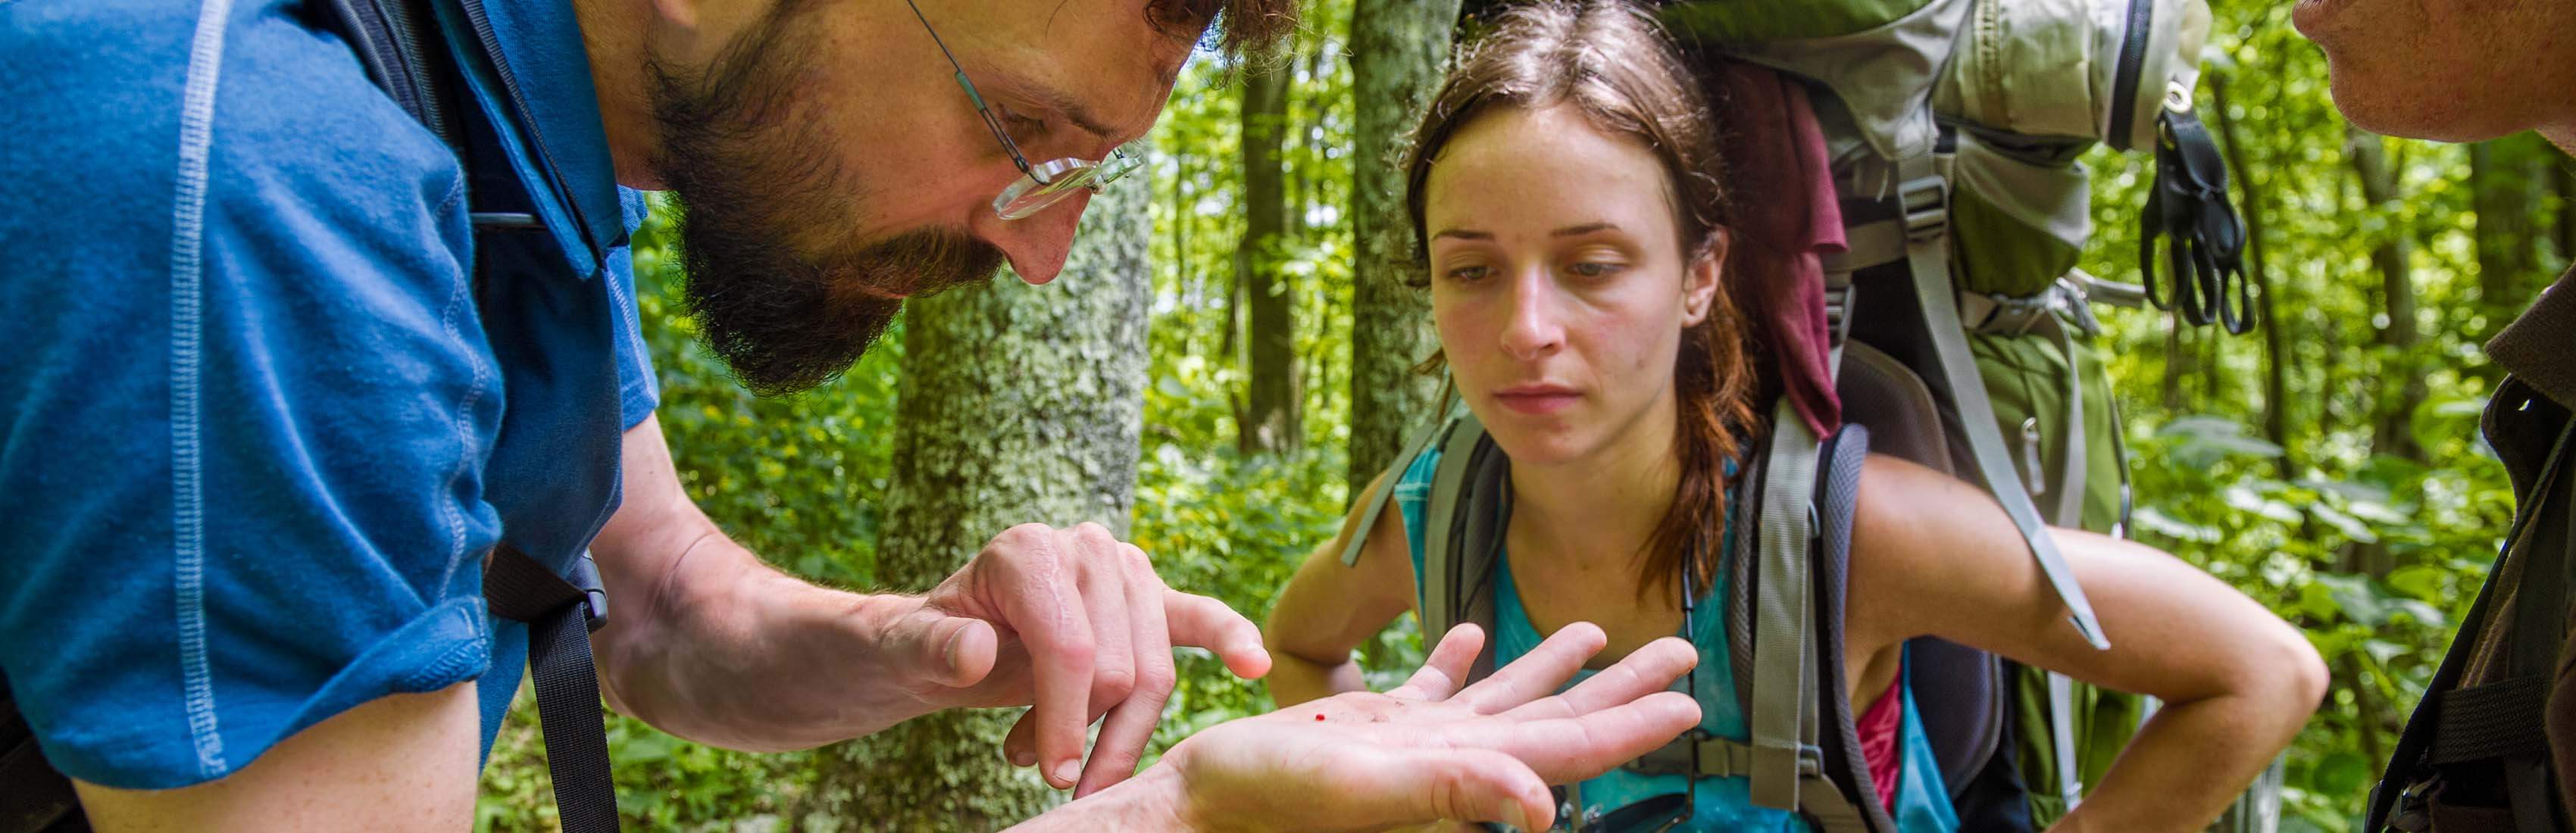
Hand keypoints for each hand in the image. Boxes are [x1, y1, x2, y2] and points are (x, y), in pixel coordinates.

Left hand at [870, 522, 1271, 794]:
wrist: (947, 638)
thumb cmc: (930, 643)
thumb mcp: (909, 647)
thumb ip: (935, 647)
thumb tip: (977, 652)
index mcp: (1028, 552)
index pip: (1070, 648)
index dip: (1063, 721)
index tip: (1052, 775)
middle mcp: (1085, 548)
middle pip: (1118, 667)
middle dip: (1089, 734)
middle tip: (1049, 775)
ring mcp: (1125, 570)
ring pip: (1155, 671)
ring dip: (1120, 732)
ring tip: (1066, 763)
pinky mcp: (1151, 599)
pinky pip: (1201, 619)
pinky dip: (1231, 639)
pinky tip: (1255, 665)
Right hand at [1156, 622, 1700, 831]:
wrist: (1198, 803)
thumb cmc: (1269, 799)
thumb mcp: (1364, 786)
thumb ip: (1456, 791)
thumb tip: (1547, 806)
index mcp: (1460, 772)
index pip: (1567, 747)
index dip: (1632, 725)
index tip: (1689, 700)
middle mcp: (1450, 758)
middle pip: (1555, 717)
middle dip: (1620, 685)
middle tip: (1681, 649)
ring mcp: (1412, 740)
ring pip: (1502, 697)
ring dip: (1551, 665)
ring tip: (1595, 629)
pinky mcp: (1371, 724)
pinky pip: (1431, 687)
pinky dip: (1457, 657)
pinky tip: (1471, 630)